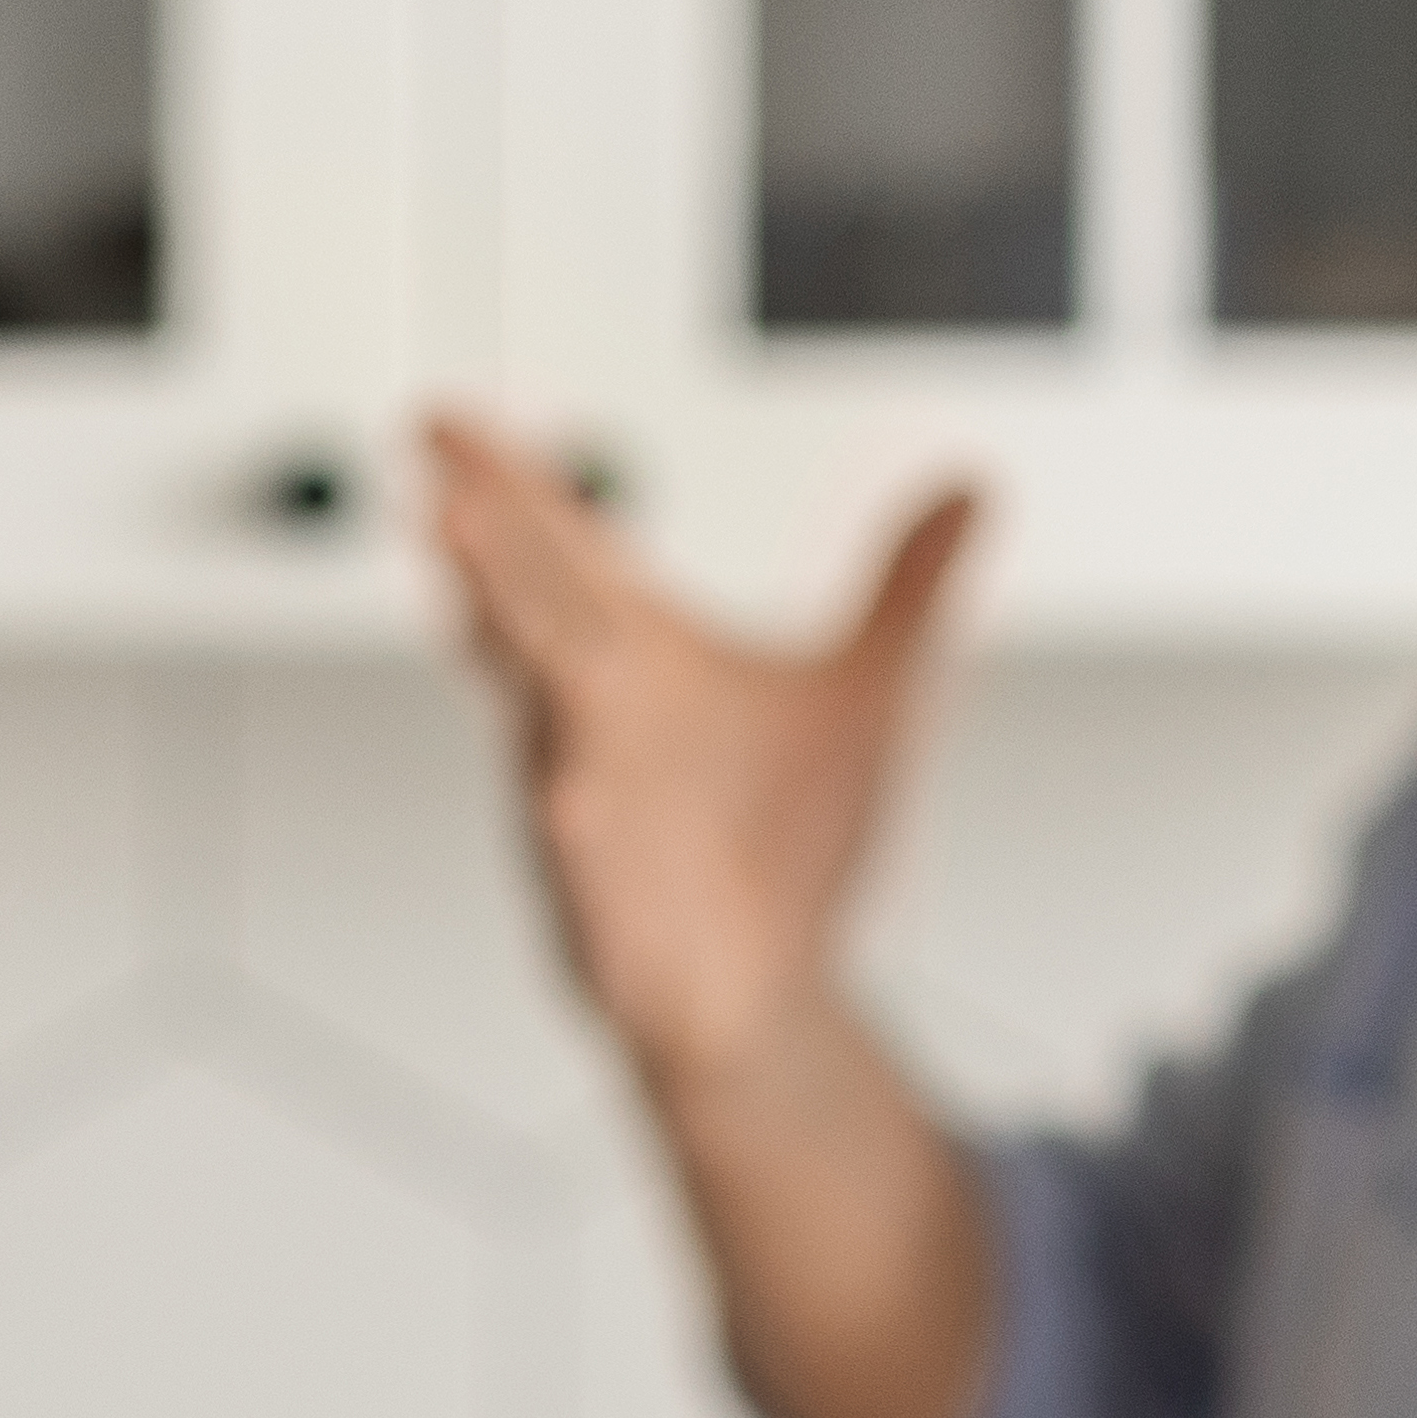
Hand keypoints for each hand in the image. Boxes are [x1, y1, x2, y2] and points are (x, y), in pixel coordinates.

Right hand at [422, 414, 971, 1102]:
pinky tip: (569, 786)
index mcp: (642, 656)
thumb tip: (969, 491)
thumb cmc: (788, 847)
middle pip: (537, 598)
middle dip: (492, 535)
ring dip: (504, 636)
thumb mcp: (874, 695)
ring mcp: (591, 789)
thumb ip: (910, 590)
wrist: (765, 993)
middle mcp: (601, 711)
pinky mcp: (603, 883)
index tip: (450, 424)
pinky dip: (568, 801)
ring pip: (540, 702)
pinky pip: (577, 833)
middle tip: (447, 462)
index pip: (565, 547)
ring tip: (469, 581)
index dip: (510, 480)